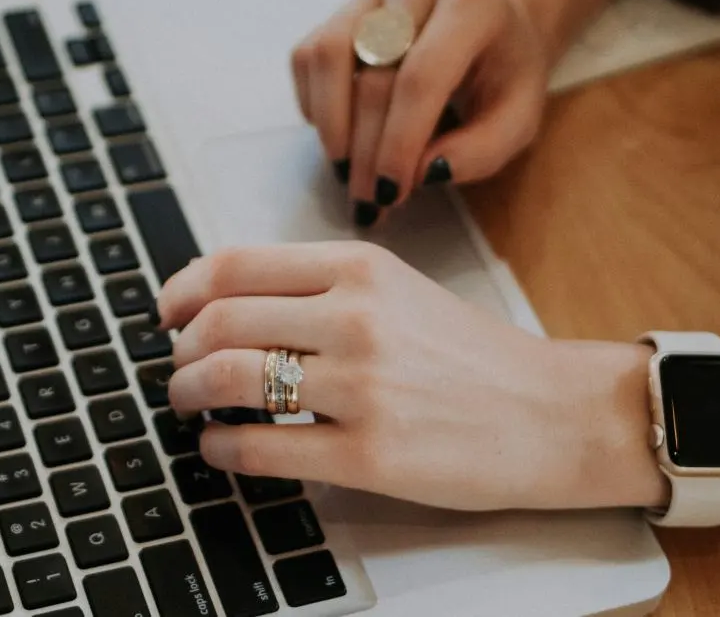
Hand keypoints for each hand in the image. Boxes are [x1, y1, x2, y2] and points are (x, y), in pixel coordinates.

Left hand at [153, 241, 657, 511]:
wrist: (552, 414)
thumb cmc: (474, 357)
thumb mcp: (399, 291)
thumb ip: (320, 288)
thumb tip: (226, 303)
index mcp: (360, 268)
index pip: (235, 264)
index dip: (182, 289)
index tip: (167, 312)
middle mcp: (357, 318)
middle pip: (219, 321)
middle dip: (179, 350)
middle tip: (176, 368)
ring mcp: (362, 387)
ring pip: (229, 380)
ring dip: (188, 394)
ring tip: (189, 406)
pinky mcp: (369, 455)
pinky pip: (261, 448)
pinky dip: (220, 450)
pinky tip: (220, 450)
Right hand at [290, 0, 549, 226]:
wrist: (492, 22)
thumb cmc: (505, 74)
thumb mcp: (517, 119)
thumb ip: (480, 151)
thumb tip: (423, 172)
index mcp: (473, 0)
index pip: (421, 77)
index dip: (398, 142)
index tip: (390, 193)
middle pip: (373, 74)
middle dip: (366, 150)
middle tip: (368, 201)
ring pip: (328, 57)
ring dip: (331, 126)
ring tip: (347, 171)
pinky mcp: (342, 4)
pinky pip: (308, 56)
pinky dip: (315, 104)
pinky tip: (341, 134)